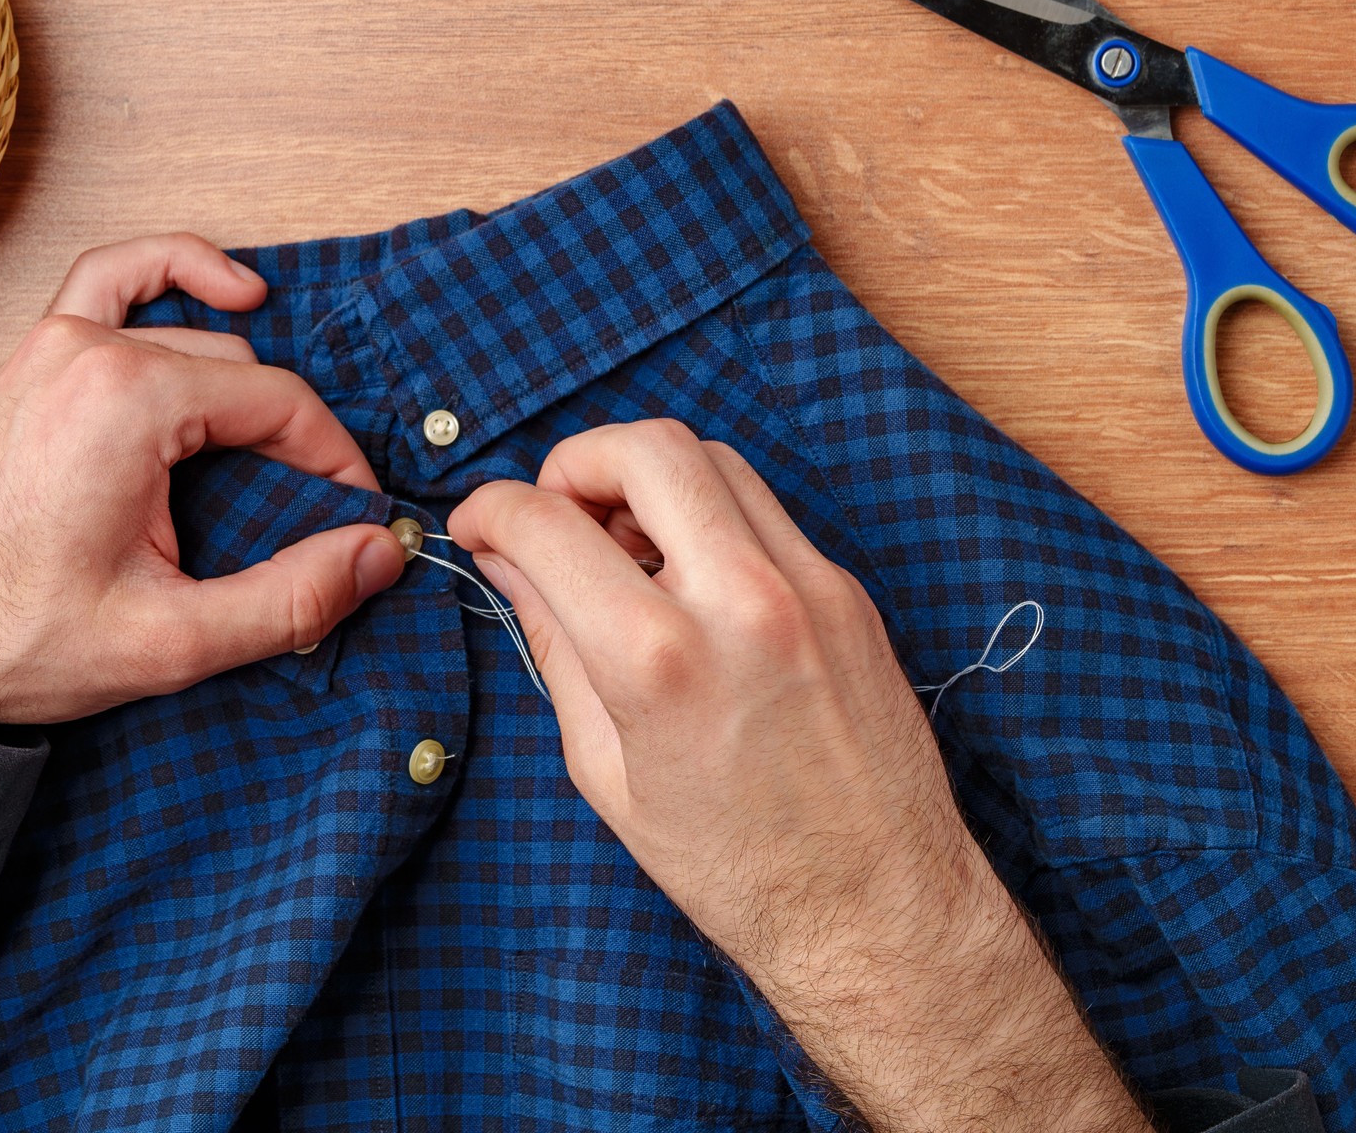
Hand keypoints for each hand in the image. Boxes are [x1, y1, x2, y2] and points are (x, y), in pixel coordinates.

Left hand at [0, 234, 406, 726]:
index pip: (279, 403)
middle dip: (291, 440)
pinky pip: (114, 283)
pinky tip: (224, 292)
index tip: (355, 519)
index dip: (333, 462)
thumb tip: (378, 555)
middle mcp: (87, 350)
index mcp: (125, 399)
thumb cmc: (6, 637)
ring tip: (289, 439)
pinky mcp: (33, 360)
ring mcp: (52, 345)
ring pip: (190, 331)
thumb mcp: (170, 640)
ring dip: (244, 376)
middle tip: (315, 516)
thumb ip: (290, 598)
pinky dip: (171, 275)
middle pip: (240, 370)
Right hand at [449, 420, 1149, 1132]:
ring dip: (647, 479)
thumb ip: (552, 645)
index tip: (480, 524)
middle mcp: (742, 600)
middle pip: (645, 445)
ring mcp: (809, 586)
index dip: (490, 509)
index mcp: (658, 659)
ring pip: (713, 457)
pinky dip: (708, 516)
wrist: (876, 910)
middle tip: (556, 514)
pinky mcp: (848, 592)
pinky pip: (763, 509)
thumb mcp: (605, 769)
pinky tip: (686, 581)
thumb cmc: (734, 866)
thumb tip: (509, 565)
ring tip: (622, 550)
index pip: (547, 522)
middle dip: (575, 461)